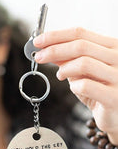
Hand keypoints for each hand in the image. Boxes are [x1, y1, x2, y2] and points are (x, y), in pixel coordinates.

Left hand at [34, 27, 117, 143]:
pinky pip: (86, 85)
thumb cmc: (101, 91)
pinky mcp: (114, 96)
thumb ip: (69, 60)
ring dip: (65, 69)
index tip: (38, 41)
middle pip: (80, 46)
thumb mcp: (83, 72)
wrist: (117, 114)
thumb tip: (46, 50)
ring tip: (60, 75)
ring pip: (84, 63)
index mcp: (112, 47)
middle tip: (38, 57)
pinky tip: (75, 88)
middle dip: (54, 50)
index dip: (56, 36)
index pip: (80, 33)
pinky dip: (74, 86)